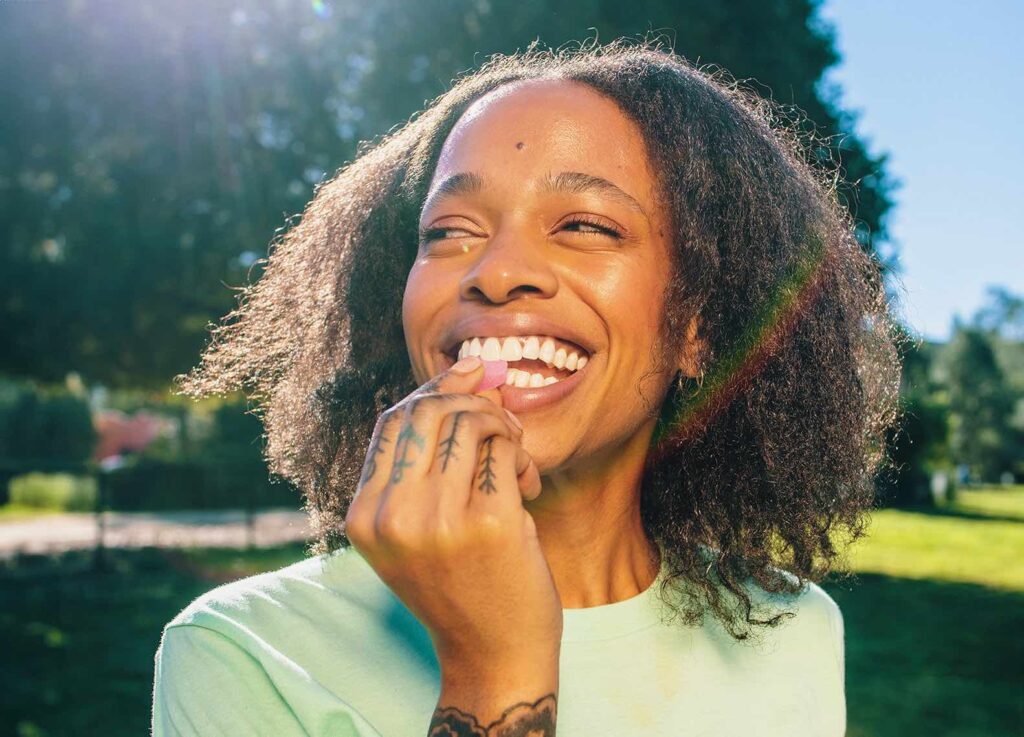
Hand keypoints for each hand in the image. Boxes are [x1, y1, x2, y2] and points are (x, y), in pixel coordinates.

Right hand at [344, 356, 562, 669]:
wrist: (493, 653)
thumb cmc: (462, 582)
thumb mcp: (419, 526)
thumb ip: (429, 457)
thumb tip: (473, 369)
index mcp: (364, 515)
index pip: (393, 421)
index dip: (435, 388)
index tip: (472, 374)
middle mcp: (392, 516)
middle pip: (430, 411)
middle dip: (474, 400)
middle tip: (503, 422)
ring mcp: (438, 520)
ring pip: (470, 422)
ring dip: (504, 430)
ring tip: (517, 464)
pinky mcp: (488, 523)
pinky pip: (504, 450)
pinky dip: (522, 456)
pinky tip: (530, 485)